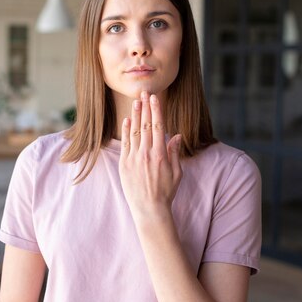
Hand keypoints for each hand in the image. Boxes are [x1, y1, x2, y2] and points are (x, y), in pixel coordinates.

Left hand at [118, 91, 181, 220]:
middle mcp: (146, 154)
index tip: (154, 98)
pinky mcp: (125, 164)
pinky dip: (126, 131)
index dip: (155, 110)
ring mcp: (133, 158)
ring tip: (135, 102)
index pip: (157, 126)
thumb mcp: (177, 172)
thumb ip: (175, 152)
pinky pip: (125, 143)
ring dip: (134, 115)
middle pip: (145, 125)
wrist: (149, 208)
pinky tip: (127, 120)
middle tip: (143, 93)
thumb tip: (177, 135)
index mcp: (160, 154)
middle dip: (145, 107)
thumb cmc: (166, 191)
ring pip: (134, 132)